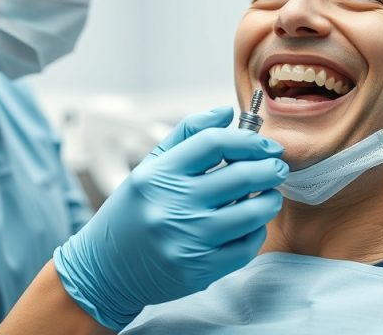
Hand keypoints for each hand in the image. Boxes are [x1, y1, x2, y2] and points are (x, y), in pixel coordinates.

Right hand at [53, 106, 286, 330]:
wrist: (105, 270)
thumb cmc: (132, 212)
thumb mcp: (149, 167)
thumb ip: (187, 135)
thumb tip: (225, 112)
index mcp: (159, 174)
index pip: (214, 143)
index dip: (248, 140)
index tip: (265, 145)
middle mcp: (172, 205)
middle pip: (240, 175)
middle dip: (269, 168)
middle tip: (277, 167)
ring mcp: (187, 239)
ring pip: (251, 212)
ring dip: (269, 199)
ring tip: (269, 195)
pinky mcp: (199, 270)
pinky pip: (245, 246)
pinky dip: (255, 231)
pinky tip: (250, 224)